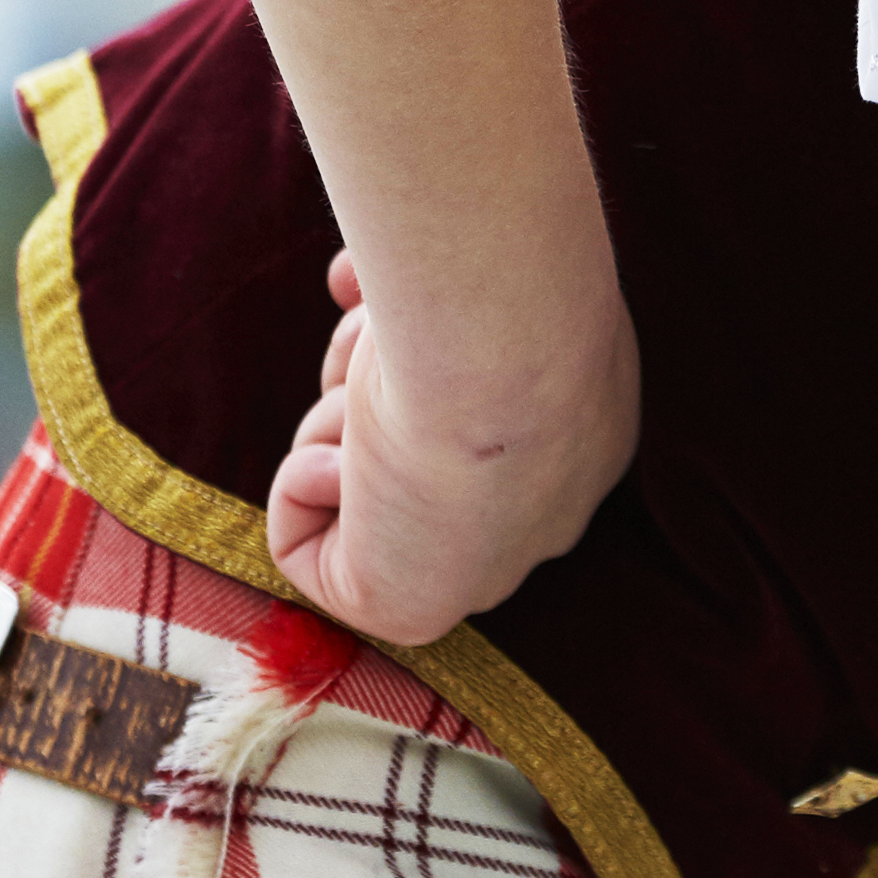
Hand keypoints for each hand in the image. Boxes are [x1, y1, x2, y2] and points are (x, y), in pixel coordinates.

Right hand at [263, 247, 640, 643]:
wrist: (500, 340)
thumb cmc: (506, 282)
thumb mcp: (480, 267)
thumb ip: (426, 290)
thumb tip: (354, 281)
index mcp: (578, 426)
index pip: (477, 409)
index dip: (407, 346)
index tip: (392, 304)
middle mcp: (540, 504)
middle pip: (414, 447)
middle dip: (370, 385)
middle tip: (379, 347)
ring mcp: (480, 566)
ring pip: (358, 482)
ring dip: (336, 418)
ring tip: (373, 389)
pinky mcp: (408, 610)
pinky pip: (305, 550)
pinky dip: (299, 488)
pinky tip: (353, 456)